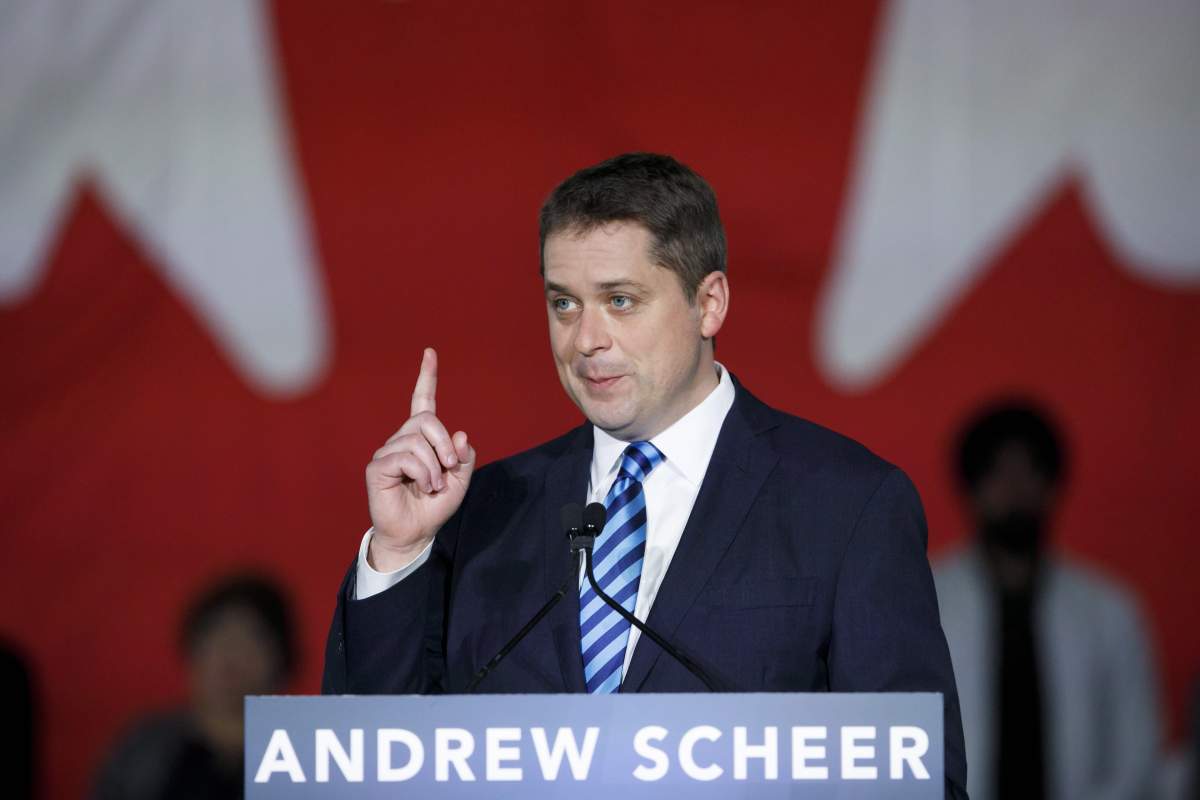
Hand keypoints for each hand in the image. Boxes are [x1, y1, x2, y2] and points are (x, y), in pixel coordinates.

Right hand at [365, 348, 474, 570]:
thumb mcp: (460, 480)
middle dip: (444, 443)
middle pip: (425, 420)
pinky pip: (405, 457)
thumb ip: (463, 457)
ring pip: (416, 440)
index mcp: (422, 438)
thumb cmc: (434, 506)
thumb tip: (460, 435)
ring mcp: (387, 452)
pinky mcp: (377, 467)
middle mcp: (402, 439)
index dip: (427, 377)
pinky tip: (422, 486)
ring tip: (433, 485)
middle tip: (449, 466)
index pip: (423, 401)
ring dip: (434, 466)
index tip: (430, 354)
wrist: (416, 533)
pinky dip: (422, 472)